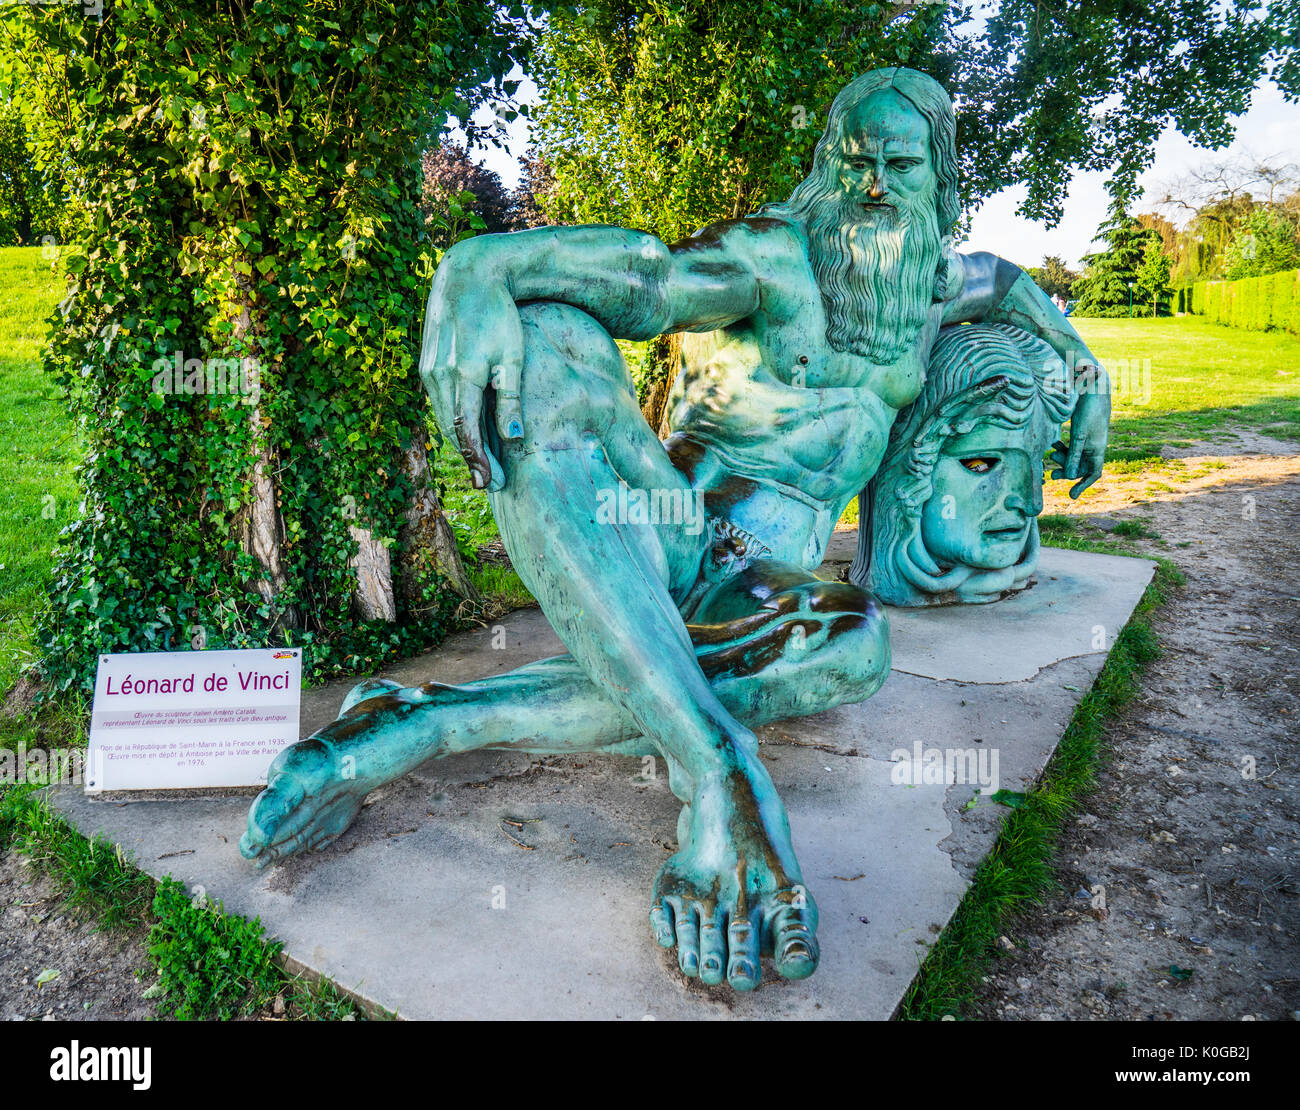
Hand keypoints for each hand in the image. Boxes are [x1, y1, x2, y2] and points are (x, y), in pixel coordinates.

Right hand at [418, 241, 524, 491]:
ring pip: (445, 417)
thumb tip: (514, 439)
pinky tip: (472, 430)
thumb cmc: (499, 313)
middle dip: (472, 458)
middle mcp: (437, 376)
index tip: (491, 484)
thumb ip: (511, 398)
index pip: (466, 432)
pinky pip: (441, 401)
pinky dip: (456, 419)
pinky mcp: (427, 364)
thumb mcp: (513, 355)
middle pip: (453, 430)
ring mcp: (428, 370)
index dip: (479, 461)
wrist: (468, 275)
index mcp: (461, 375)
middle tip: (491, 483)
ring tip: (484, 463)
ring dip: (462, 441)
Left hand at [1050, 364, 1109, 498]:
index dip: (1083, 485)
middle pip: (1080, 466)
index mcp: (1097, 450)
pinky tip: (1053, 442)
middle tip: (1051, 474)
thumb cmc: (1089, 413)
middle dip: (1067, 470)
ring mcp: (1087, 439)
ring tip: (1051, 452)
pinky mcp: (1081, 431)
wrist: (1094, 389)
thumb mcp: (1079, 436)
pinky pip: (1071, 445)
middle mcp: (1094, 447)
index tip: (1071, 495)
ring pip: (1074, 455)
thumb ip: (1074, 456)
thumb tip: (1069, 477)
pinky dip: (1062, 446)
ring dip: (1062, 457)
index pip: (1093, 473)